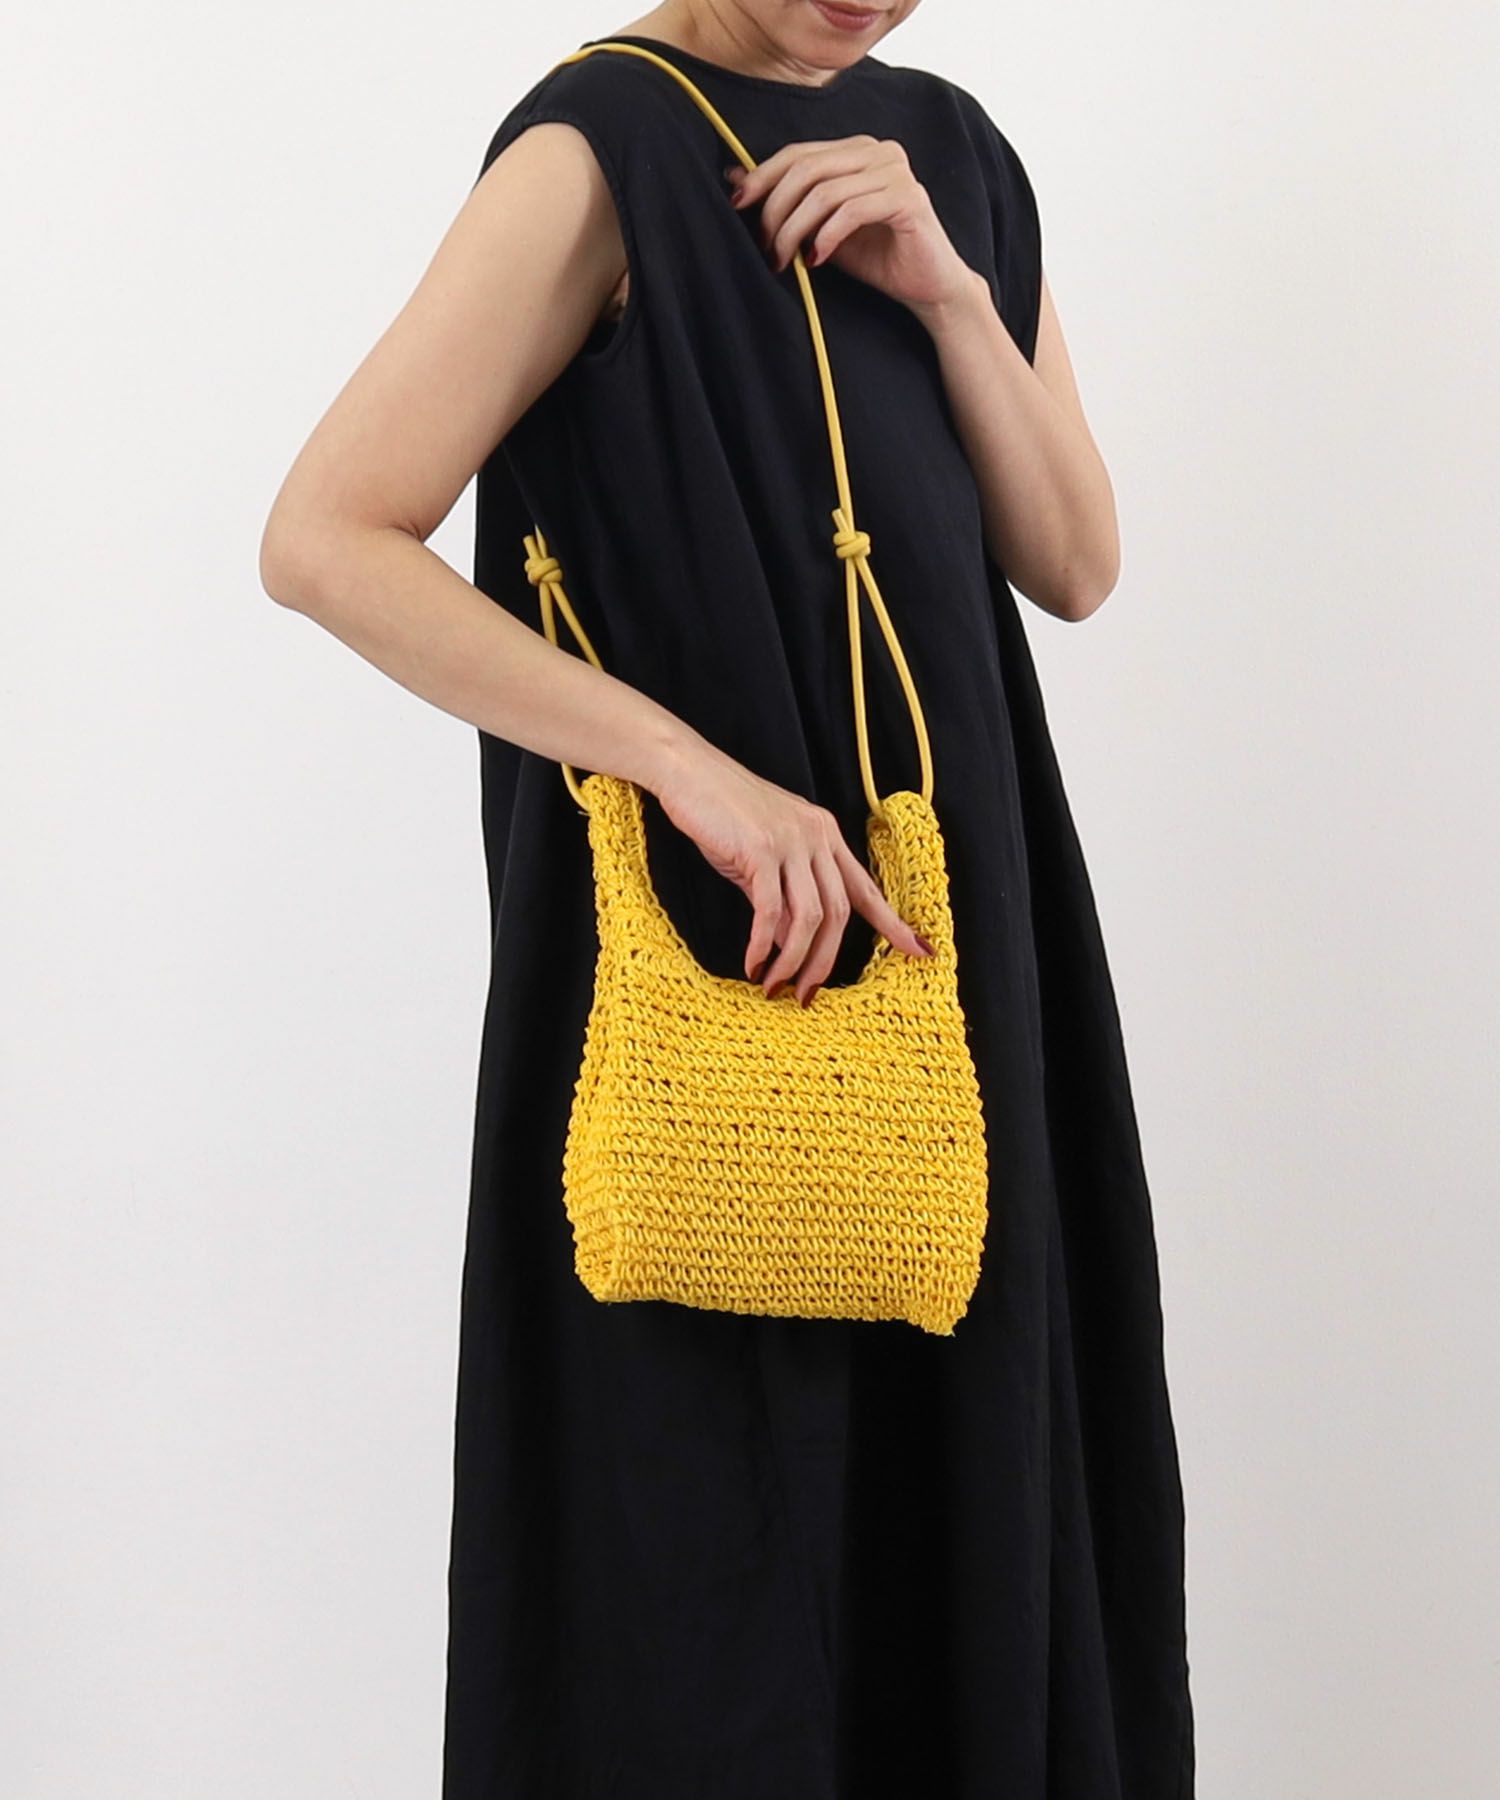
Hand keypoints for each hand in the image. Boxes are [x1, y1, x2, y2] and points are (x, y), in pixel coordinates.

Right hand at [652, 738, 933, 1005]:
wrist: (688, 771)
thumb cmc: (722, 812)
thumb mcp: (764, 855)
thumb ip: (783, 893)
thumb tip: (787, 941)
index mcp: (825, 835)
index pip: (866, 888)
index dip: (894, 924)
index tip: (921, 951)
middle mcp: (817, 836)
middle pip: (839, 913)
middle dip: (824, 961)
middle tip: (806, 994)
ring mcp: (791, 842)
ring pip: (809, 916)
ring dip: (793, 961)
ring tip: (774, 986)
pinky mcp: (761, 849)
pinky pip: (771, 910)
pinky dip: (762, 944)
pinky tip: (752, 964)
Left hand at [726, 136, 973, 312]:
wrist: (928, 286)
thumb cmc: (876, 257)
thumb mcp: (821, 228)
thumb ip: (789, 201)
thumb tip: (734, 176)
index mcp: (857, 150)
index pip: (798, 153)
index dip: (762, 176)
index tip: (737, 205)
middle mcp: (878, 151)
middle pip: (807, 168)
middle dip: (776, 210)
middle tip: (766, 247)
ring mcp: (896, 171)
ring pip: (825, 191)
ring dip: (795, 229)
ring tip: (784, 260)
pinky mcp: (908, 199)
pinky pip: (852, 210)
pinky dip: (826, 236)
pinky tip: (816, 260)